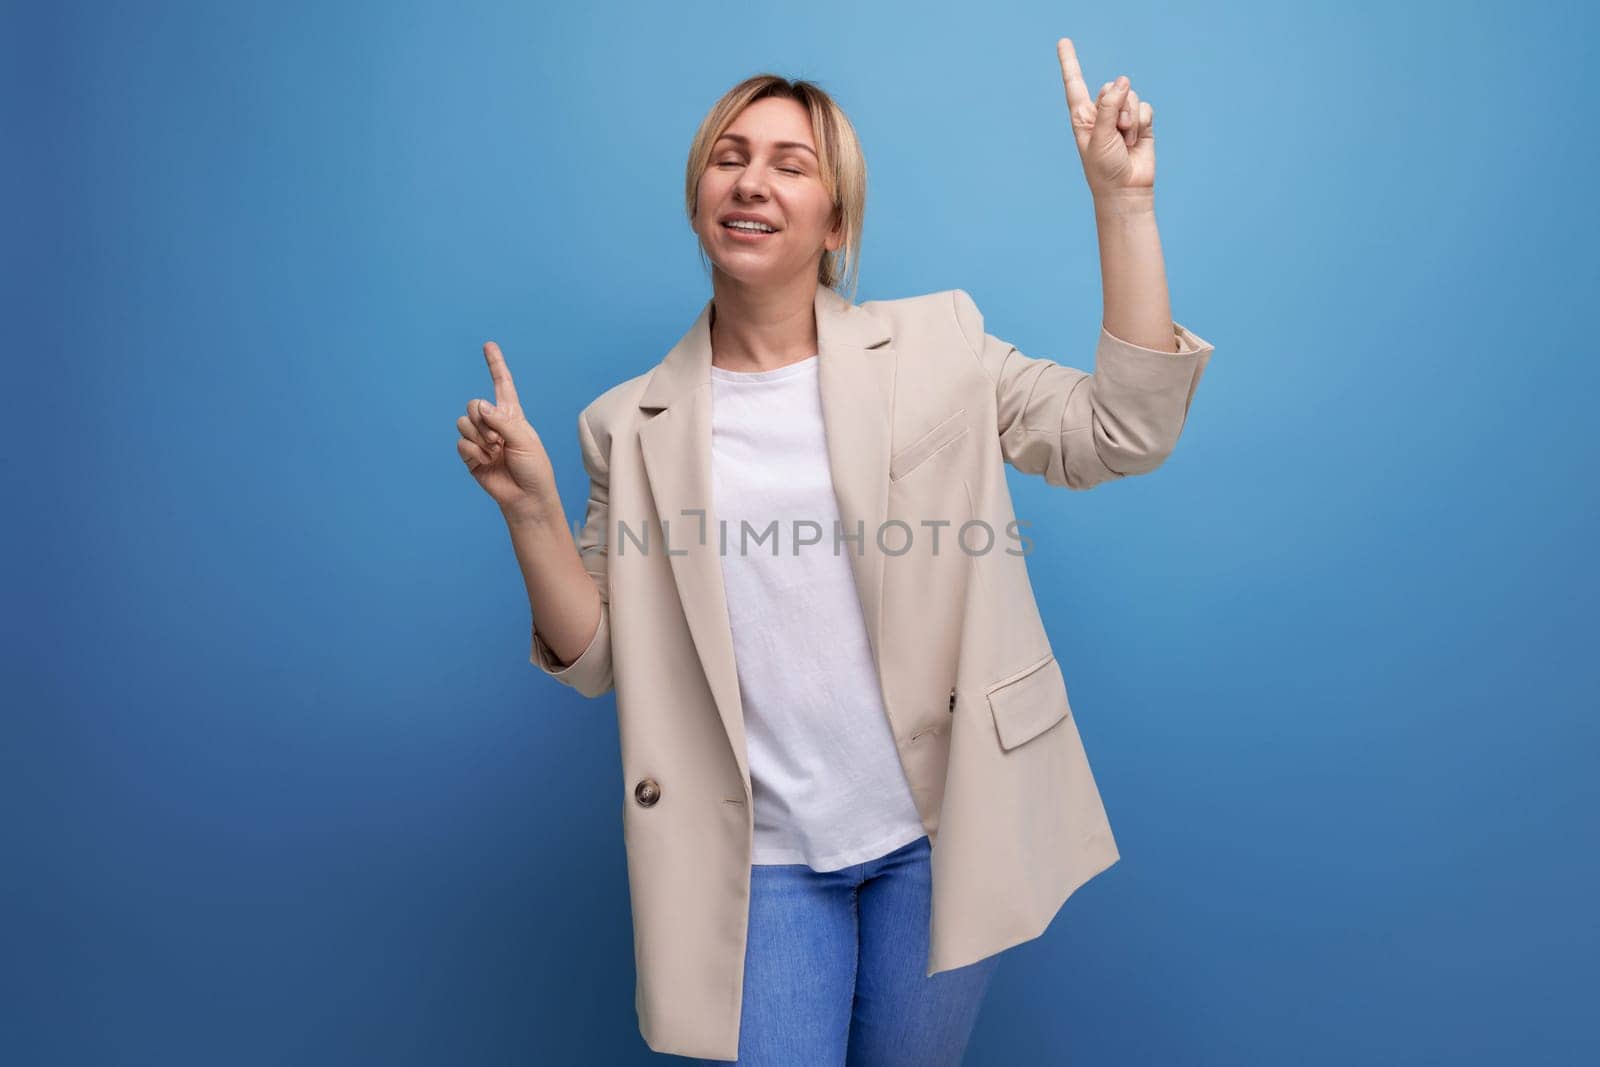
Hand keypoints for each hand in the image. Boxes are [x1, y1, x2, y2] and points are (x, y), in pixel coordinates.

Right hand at [456, 341, 558, 520]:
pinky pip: (461, 443)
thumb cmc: (534, 468)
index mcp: (512, 415)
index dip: (495, 365)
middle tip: (498, 439)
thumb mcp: (524, 439)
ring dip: (479, 437)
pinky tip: (487, 462)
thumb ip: (501, 420)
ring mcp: (480, 440)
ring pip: (463, 423)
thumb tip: (479, 406)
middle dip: (482, 419)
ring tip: (495, 452)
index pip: (502, 384)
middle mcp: (494, 424)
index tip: (488, 345)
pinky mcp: (470, 456)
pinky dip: (474, 452)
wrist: (526, 497)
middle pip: (473, 404)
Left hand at [1057, 37, 1154, 199]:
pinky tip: (1136, 141)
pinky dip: (1142, 123)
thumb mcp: (1099, 136)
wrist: (1125, 190)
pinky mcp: (1140, 122)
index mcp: (1082, 116)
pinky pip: (1145, 107)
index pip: (1074, 83)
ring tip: (1125, 141)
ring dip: (1130, 119)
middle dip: (1117, 106)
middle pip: (1112, 87)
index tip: (1063, 41)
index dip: (1069, 62)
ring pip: (1130, 96)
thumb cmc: (1104, 168)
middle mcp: (1101, 112)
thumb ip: (1109, 106)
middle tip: (1116, 132)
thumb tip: (1123, 80)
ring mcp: (1121, 116)